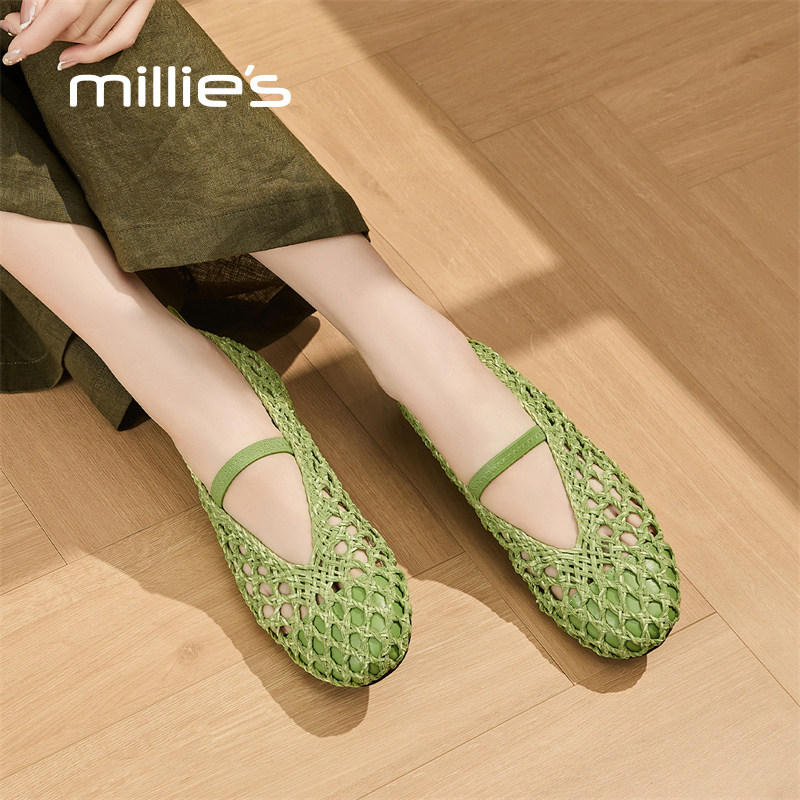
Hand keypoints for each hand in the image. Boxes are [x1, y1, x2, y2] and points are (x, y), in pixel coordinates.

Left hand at [1, 0, 155, 68]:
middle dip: (45, 34)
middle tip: (17, 30)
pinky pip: (124, 37)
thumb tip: (28, 22)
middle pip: (78, 27)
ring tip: (38, 34)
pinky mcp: (144, 0)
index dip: (36, 36)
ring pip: (95, 35)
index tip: (15, 52)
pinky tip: (73, 57)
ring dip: (64, 40)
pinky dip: (98, 52)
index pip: (64, 12)